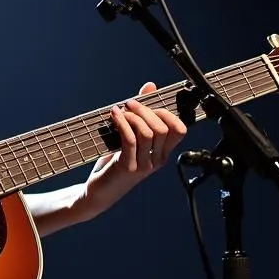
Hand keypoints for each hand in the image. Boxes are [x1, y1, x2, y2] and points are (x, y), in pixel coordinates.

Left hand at [77, 82, 186, 220]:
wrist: (99, 192)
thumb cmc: (114, 163)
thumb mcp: (130, 137)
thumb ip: (142, 113)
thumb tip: (150, 86)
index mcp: (162, 153)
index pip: (179, 130)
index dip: (167, 113)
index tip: (149, 106)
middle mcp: (157, 160)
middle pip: (162, 127)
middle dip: (145, 110)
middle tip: (129, 104)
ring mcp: (144, 165)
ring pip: (148, 132)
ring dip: (133, 116)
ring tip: (120, 111)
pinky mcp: (128, 167)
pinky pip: (130, 139)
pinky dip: (122, 123)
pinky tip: (114, 115)